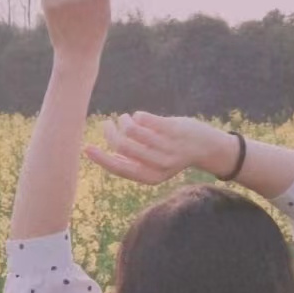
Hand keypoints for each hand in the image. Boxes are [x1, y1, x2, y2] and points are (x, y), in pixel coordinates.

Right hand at [84, 112, 223, 185]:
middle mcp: (159, 164)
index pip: (119, 168)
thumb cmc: (173, 154)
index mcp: (151, 176)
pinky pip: (144, 119)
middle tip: (107, 124)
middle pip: (122, 146)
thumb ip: (135, 163)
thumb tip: (109, 155)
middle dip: (109, 133)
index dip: (100, 158)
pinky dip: (137, 115)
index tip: (86, 147)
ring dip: (124, 121)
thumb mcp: (154, 165)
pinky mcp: (173, 130)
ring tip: (125, 118)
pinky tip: (139, 116)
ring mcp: (167, 146)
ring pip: (132, 130)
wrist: (206, 147)